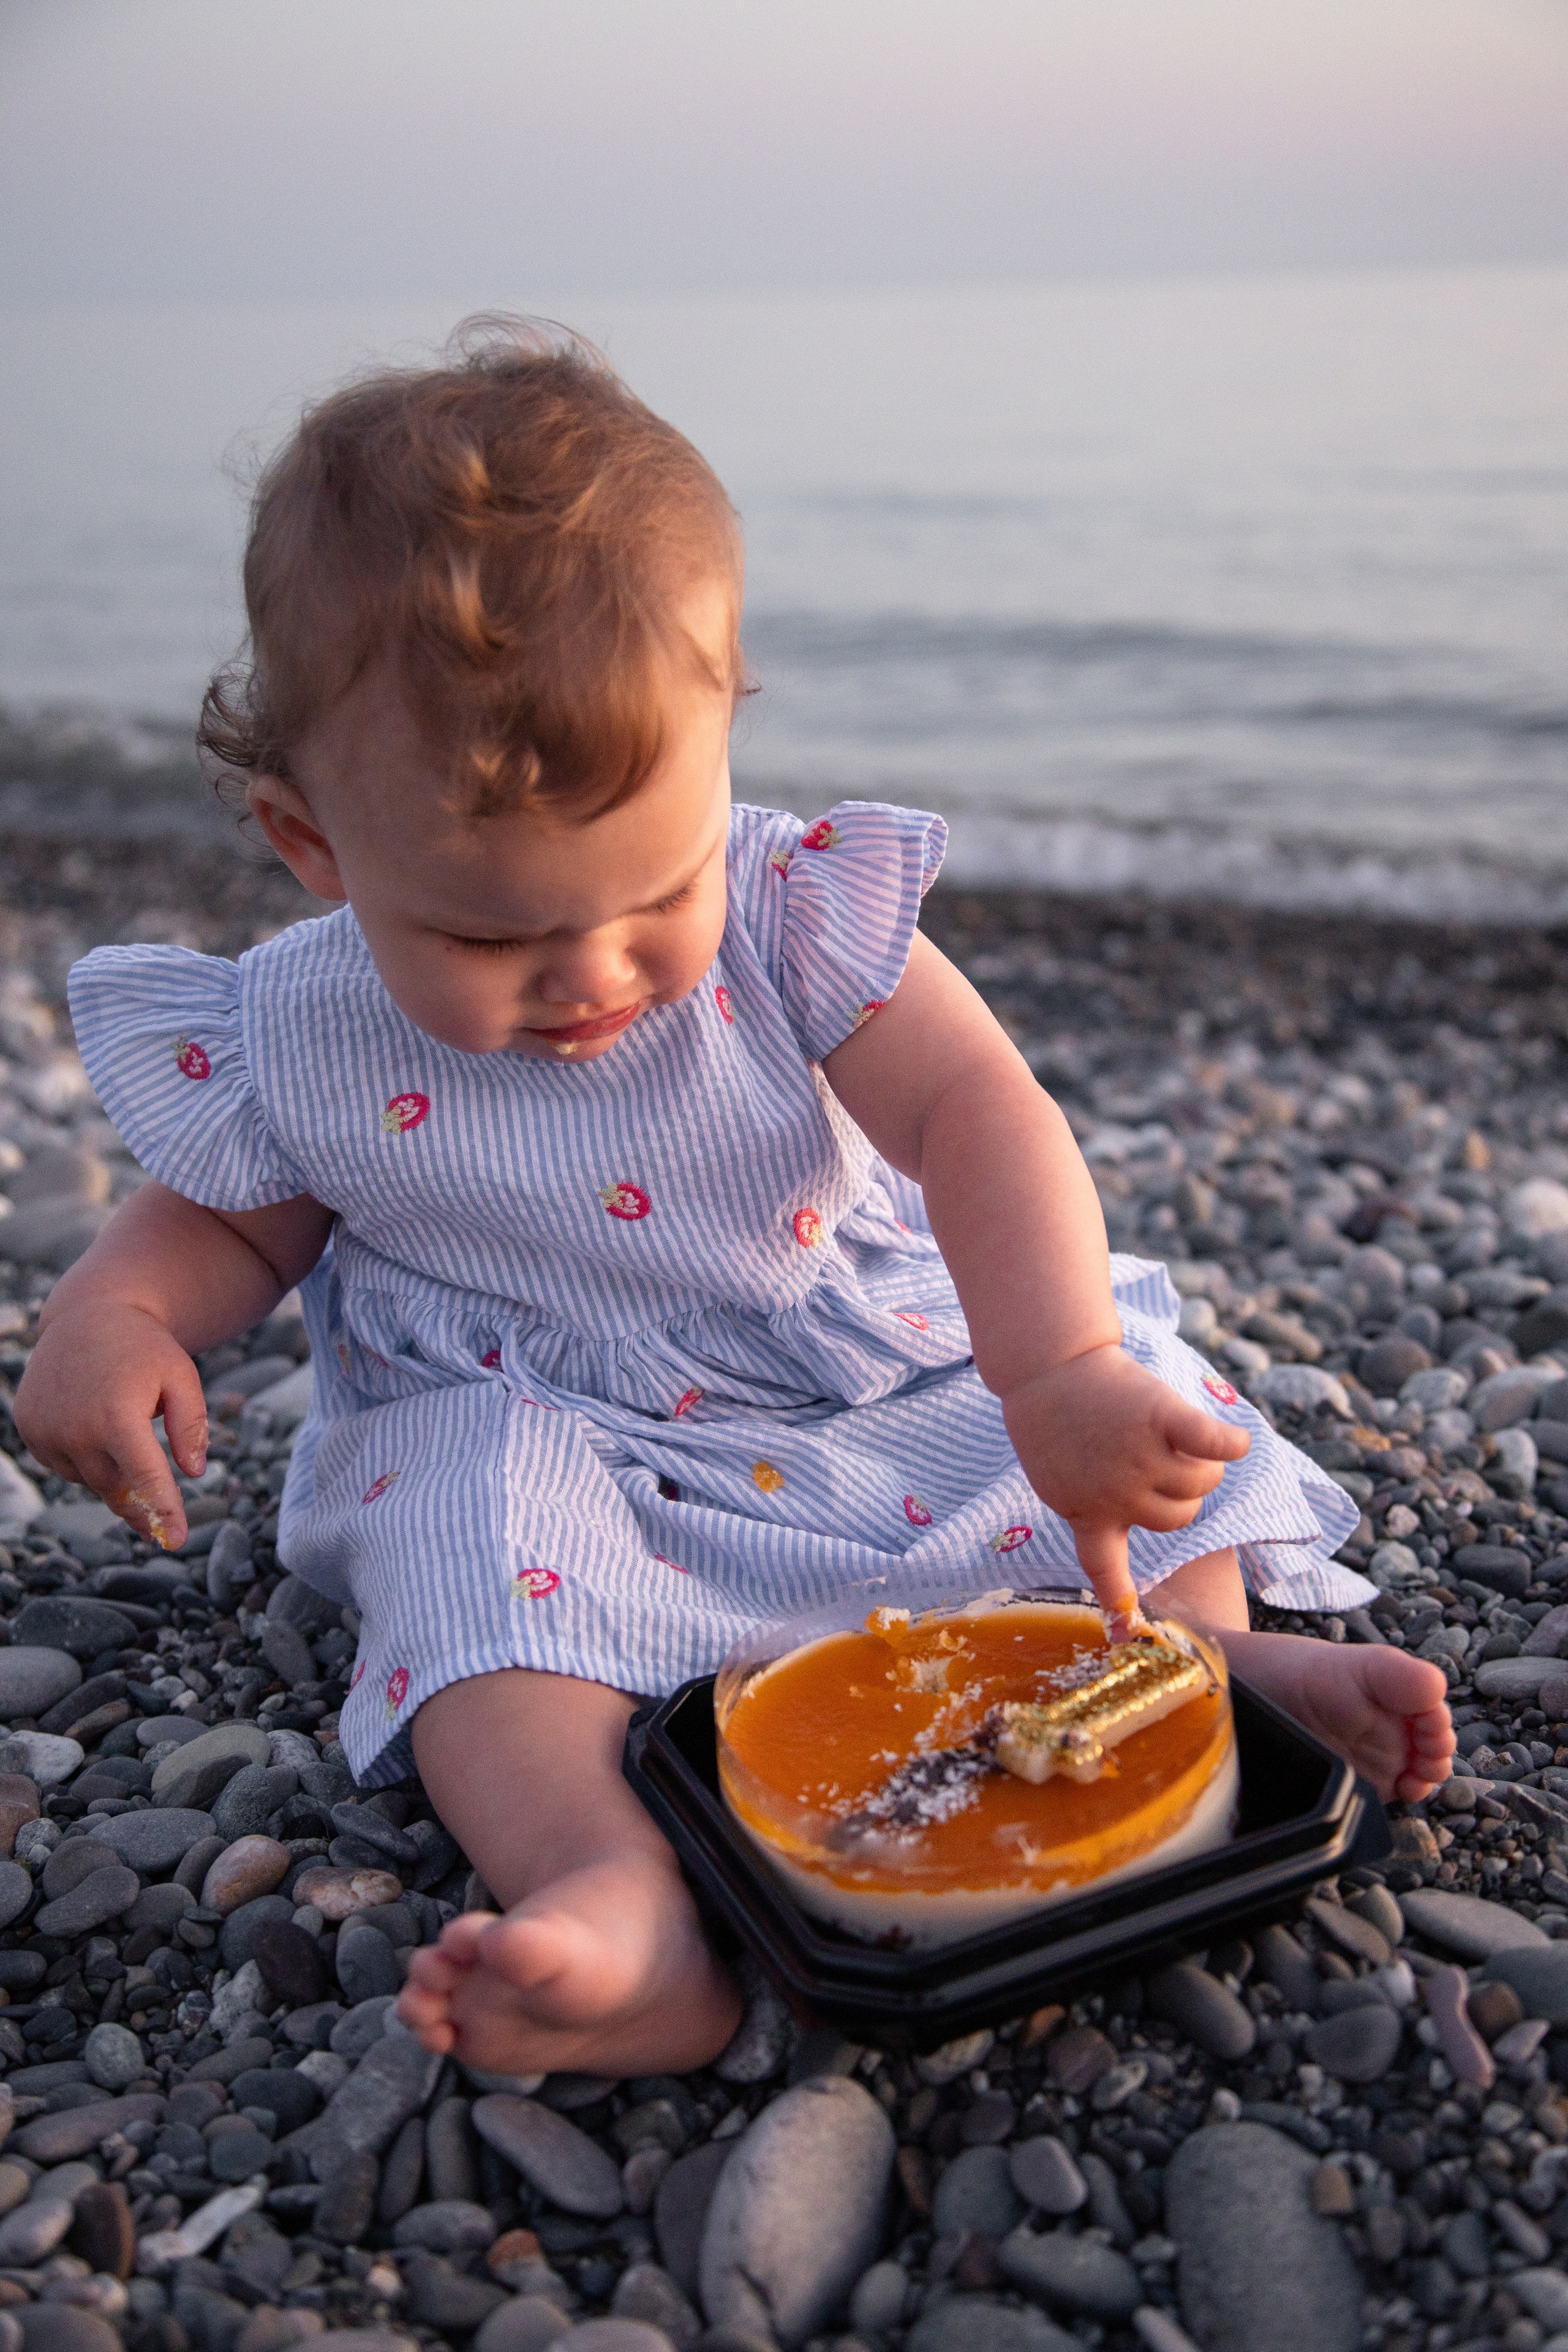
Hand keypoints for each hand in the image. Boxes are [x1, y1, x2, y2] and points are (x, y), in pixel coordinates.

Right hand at [13, 1303, 207, 1550]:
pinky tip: (96, 1432)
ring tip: (125, 1437)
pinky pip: (65, 1465)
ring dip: (113, 1474)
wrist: (86, 1315)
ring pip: (89, 1479)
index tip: (177, 1540)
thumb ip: (191, 1426)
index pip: (144, 1478)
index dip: (163, 1511)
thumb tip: (193, 1473)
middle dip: (141, 1503)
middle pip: (116, 1487)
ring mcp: (46, 1430)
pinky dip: (86, 1460)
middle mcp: (74, 1428)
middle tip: (161, 1523)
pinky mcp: (30, 1429)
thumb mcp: (181, 1377)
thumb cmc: (142, 1347)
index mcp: (117, 1416)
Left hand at [1002, 1343, 1249, 1628]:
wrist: (1046, 1364)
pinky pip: (1214, 1444)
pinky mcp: (1162, 1416)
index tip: (1128, 1636)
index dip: (1121, 1601)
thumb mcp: (1058, 1477)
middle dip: (1180, 1495)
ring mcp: (1140, 1457)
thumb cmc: (1052, 1419)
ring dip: (1201, 1464)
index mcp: (1086, 1514)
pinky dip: (1230, 1444)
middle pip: (1179, 1518)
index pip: (1105, 1568)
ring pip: (1201, 1485)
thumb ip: (1092, 1505)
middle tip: (1158, 1459)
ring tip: (1175, 1437)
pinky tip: (1233, 1442)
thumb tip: (1121, 1534)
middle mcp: (1116, 1494)